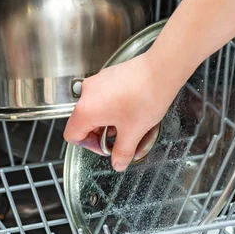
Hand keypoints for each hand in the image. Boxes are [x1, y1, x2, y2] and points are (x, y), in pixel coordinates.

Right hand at [63, 51, 177, 171]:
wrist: (162, 70)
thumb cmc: (146, 97)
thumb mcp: (133, 132)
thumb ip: (122, 152)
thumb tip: (118, 163)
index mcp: (86, 110)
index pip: (72, 135)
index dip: (90, 147)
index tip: (107, 147)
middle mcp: (86, 93)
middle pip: (83, 122)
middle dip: (102, 134)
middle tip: (122, 138)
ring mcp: (97, 81)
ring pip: (95, 109)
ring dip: (108, 120)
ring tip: (129, 122)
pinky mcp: (108, 75)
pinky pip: (103, 96)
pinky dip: (113, 107)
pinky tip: (132, 108)